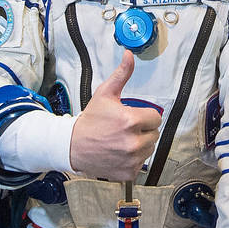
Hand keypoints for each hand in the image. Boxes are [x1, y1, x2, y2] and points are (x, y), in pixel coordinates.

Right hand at [69, 50, 160, 179]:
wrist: (72, 146)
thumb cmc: (90, 120)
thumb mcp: (104, 94)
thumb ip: (121, 74)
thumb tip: (130, 55)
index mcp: (131, 120)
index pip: (156, 117)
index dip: (145, 116)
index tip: (133, 117)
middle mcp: (133, 141)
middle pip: (154, 133)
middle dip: (143, 130)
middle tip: (125, 129)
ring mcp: (131, 159)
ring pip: (150, 148)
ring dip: (140, 144)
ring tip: (122, 140)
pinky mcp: (128, 172)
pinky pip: (141, 163)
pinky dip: (134, 159)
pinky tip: (120, 152)